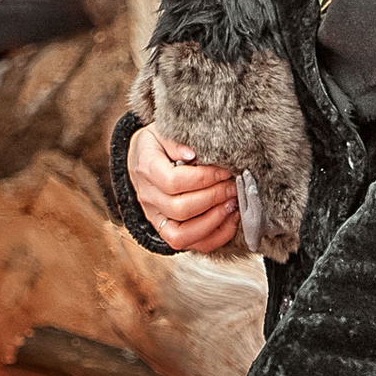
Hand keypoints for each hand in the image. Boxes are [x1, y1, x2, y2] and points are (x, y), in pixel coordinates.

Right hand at [128, 122, 241, 257]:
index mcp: (147, 169)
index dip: (204, 178)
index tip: (225, 170)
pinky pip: (190, 244)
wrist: (142, 159)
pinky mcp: (167, 230)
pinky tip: (229, 218)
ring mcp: (156, 218)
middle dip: (214, 198)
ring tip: (232, 203)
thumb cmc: (158, 144)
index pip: (173, 181)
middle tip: (233, 186)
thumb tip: (192, 154)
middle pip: (180, 209)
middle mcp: (149, 198)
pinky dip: (214, 236)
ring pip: (182, 235)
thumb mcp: (162, 132)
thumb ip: (176, 141)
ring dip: (213, 221)